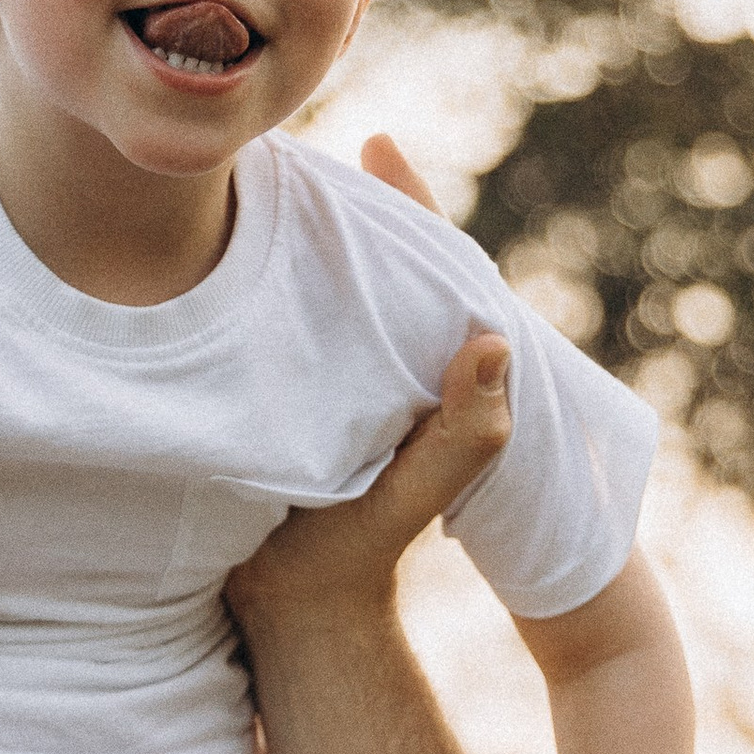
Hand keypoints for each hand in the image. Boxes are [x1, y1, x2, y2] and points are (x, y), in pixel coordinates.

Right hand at [226, 137, 512, 637]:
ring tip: (288, 182)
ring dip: (327, 244)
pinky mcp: (318, 404)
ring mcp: (356, 387)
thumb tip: (496, 338)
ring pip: (353, 298)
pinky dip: (299, 291)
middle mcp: (399, 370)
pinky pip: (318, 329)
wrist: (305, 611)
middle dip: (366, 209)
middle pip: (393, 271)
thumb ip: (464, 435)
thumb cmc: (357, 553)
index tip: (379, 146)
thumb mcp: (414, 495)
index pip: (436, 269)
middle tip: (325, 142)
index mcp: (433, 376)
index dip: (408, 208)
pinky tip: (257, 263)